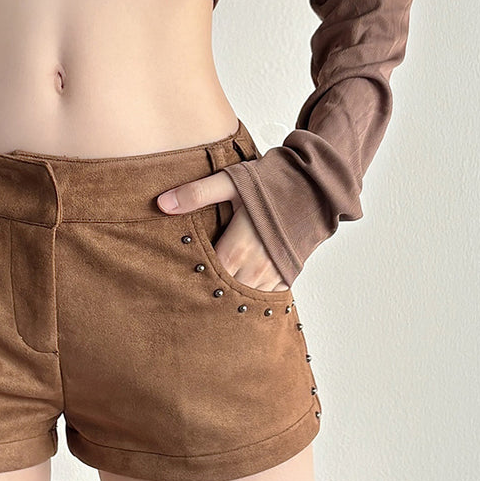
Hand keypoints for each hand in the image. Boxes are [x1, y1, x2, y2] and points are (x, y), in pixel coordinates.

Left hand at [156, 171, 290, 292]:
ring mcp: (275, 273)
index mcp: (238, 248)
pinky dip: (252, 297)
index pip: (207, 276)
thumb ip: (196, 194)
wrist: (318, 185)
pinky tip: (240, 295)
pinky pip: (267, 297)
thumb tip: (161, 204)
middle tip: (192, 295)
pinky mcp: (288, 274)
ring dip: (231, 297)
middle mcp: (257, 267)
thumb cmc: (274, 181)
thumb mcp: (232, 181)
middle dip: (209, 292)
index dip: (193, 280)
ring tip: (213, 299)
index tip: (179, 281)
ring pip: (245, 299)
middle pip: (224, 292)